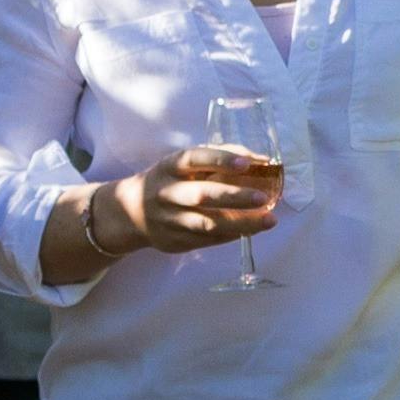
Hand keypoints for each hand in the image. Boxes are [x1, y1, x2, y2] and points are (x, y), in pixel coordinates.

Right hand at [117, 142, 281, 254]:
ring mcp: (170, 220)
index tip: (246, 164)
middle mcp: (168, 192)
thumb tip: (262, 160)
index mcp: (171, 166)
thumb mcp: (185, 163)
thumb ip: (220, 158)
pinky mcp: (174, 241)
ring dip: (240, 224)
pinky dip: (232, 235)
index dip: (220, 159)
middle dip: (235, 197)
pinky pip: (207, 240)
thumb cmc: (172, 180)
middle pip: (202, 195)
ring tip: (268, 220)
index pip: (195, 158)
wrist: (132, 211)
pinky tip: (251, 230)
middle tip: (264, 198)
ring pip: (207, 224)